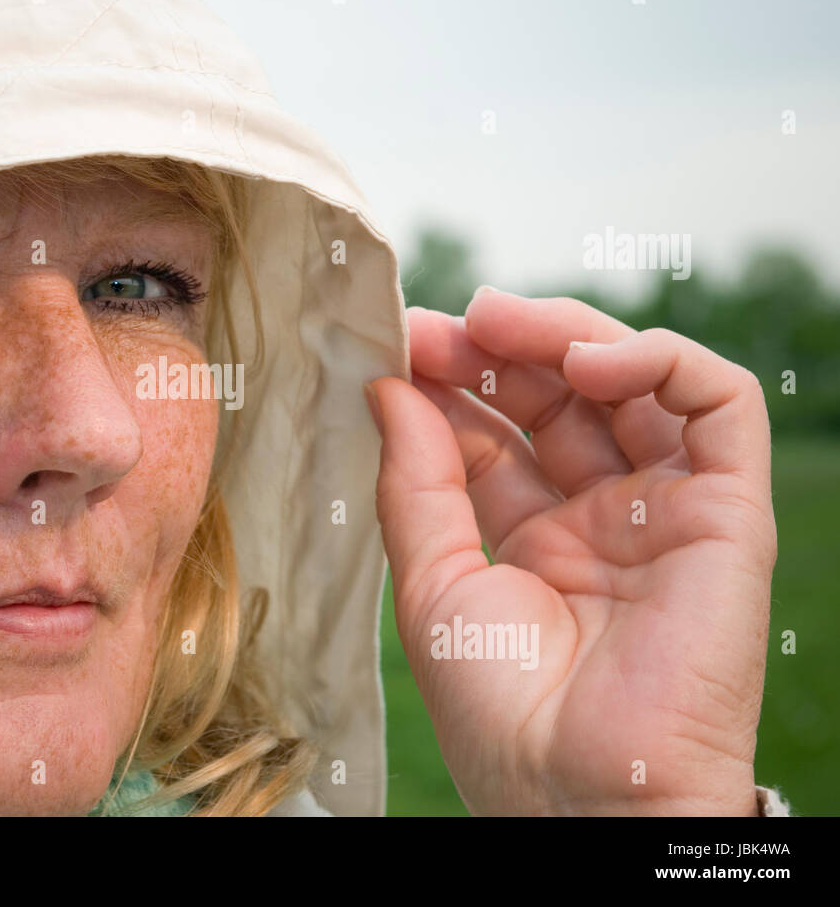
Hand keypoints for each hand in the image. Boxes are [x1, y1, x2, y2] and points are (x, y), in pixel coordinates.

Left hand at [367, 287, 774, 814]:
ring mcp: (663, 510)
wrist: (583, 796)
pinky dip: (657, 359)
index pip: (493, 433)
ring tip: (497, 320)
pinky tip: (585, 359)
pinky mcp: (728, 510)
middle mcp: (599, 518)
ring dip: (565, 335)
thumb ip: (415, 481)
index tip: (400, 343)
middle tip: (441, 324)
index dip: (451, 383)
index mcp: (530, 540)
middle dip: (497, 349)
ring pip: (632, 384)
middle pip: (556, 399)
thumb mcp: (434, 584)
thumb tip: (388, 386)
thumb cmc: (503, 715)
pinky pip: (716, 404)